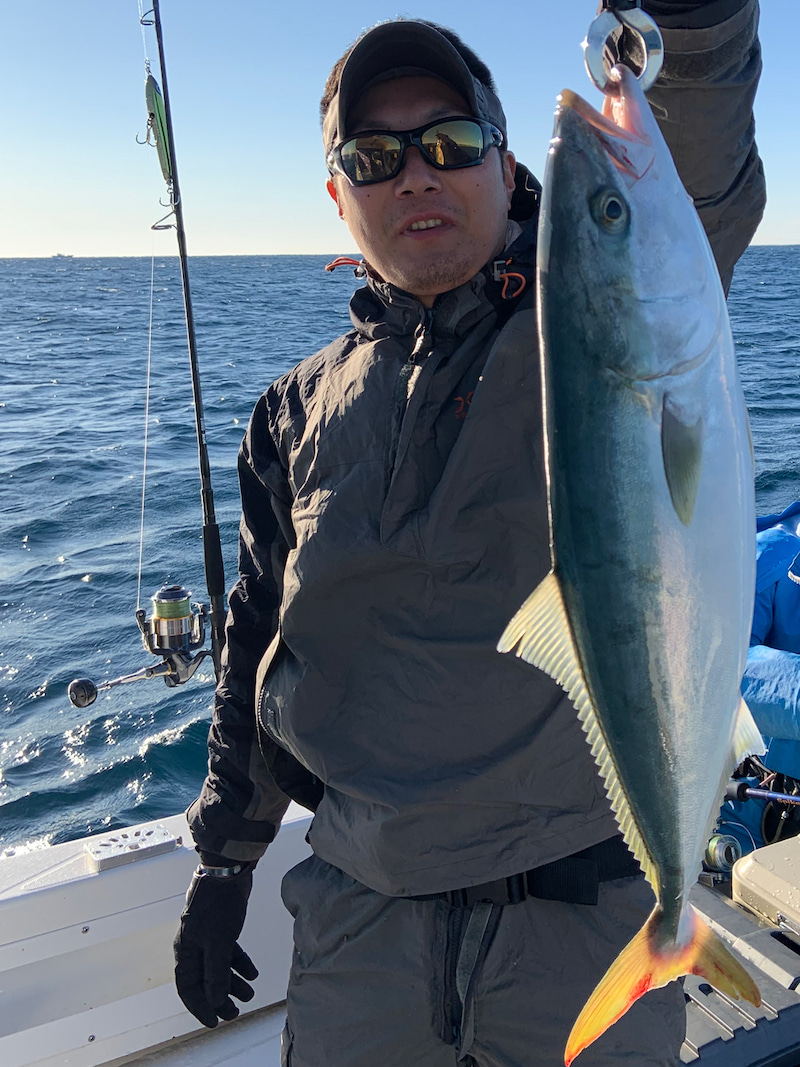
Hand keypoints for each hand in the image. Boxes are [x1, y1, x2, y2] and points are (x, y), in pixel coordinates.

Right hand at [174, 863, 257, 1026]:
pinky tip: (253, 973)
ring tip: (249, 994)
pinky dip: (240, 964)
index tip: (214, 1022)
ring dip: (232, 982)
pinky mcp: (222, 927)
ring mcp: (208, 936)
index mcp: (186, 950)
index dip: (200, 1007)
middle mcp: (193, 945)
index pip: (188, 987)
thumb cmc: (218, 905)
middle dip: (219, 998)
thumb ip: (216, 972)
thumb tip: (214, 1000)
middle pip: (204, 980)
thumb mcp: (219, 942)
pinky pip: (229, 953)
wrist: (228, 872)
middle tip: (235, 1013)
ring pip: (218, 967)